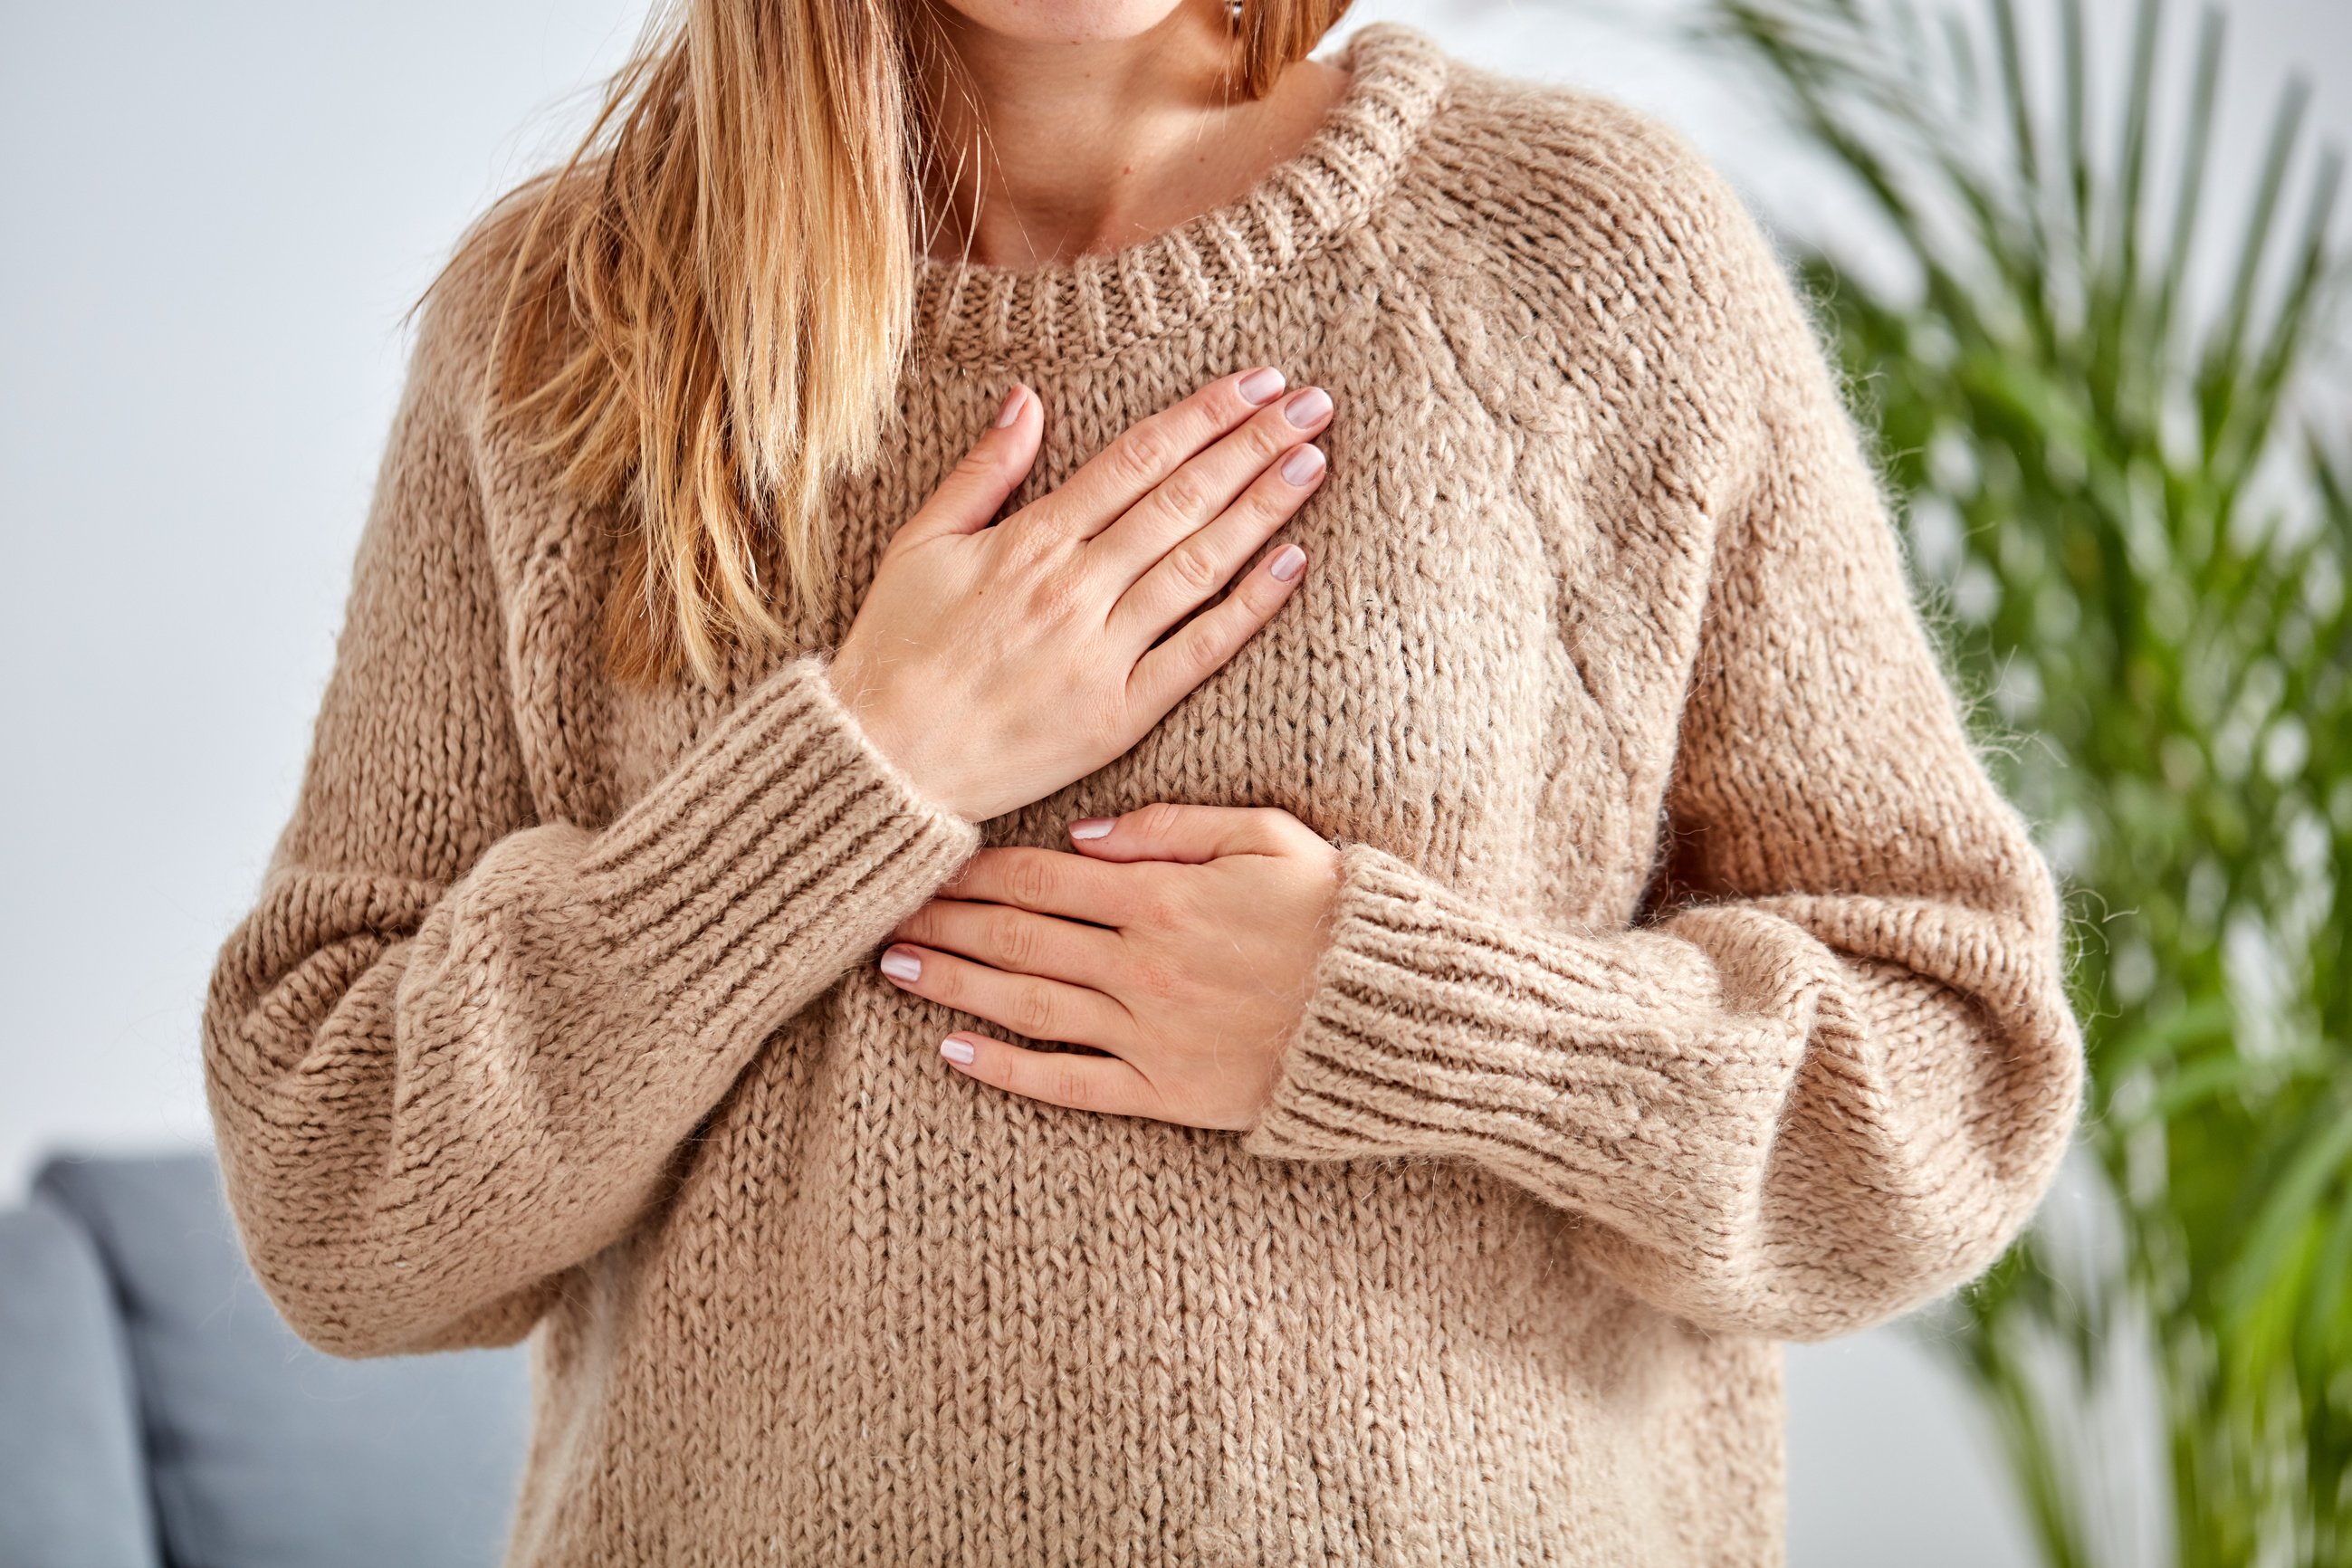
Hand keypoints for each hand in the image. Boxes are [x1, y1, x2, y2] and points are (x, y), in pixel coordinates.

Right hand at [825, 371, 1333, 822]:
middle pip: (1182, 500)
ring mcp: (1101, 653)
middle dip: (1253, 446)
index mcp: (1029, 541)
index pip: (1136, 459)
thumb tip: (1027, 398)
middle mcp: (1074, 588)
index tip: (1258, 382)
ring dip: (1262, 509)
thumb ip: (982, 472)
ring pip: (1198, 565)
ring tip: (1313, 462)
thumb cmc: (893, 653)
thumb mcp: (919, 545)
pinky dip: (1248, 607)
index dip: (1203, 415)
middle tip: (1314, 405)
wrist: (881, 766)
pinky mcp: (1118, 715)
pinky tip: (1293, 563)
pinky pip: (1197, 653)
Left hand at [876, 804, 1341, 1130]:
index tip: (924, 863)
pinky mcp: (1165, 1093)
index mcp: (1161, 896)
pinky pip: (1069, 1082)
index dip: (974, 871)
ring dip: (955, 984)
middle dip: (944, 923)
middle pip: (1017, 937)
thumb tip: (1082, 835)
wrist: (1393, 1012)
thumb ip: (1171, 827)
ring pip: (1027, 1003)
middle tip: (882, 915)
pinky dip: (1007, 1069)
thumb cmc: (1336, 912)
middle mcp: (1140, 964)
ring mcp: (1147, 1033)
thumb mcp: (1266, 836)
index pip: (1040, 878)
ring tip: (896, 970)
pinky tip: (955, 1054)